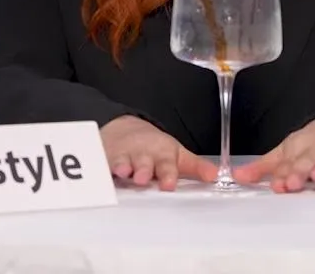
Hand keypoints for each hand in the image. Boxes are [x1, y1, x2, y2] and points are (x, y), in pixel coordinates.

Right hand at [100, 115, 216, 190]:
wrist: (125, 130)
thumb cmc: (155, 149)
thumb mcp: (176, 155)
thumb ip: (195, 167)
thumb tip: (215, 176)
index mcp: (162, 155)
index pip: (166, 165)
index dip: (168, 174)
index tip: (168, 184)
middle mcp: (143, 155)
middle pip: (143, 163)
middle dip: (143, 170)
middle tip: (144, 178)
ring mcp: (123, 156)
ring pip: (122, 162)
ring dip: (123, 166)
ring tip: (124, 172)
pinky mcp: (106, 159)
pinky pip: (102, 163)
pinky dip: (100, 167)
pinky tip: (99, 172)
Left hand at [233, 115, 314, 192]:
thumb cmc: (311, 144)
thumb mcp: (286, 151)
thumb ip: (263, 167)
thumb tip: (237, 177)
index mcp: (298, 147)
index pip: (288, 161)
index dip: (283, 173)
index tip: (277, 184)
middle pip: (308, 161)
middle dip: (300, 172)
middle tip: (292, 183)